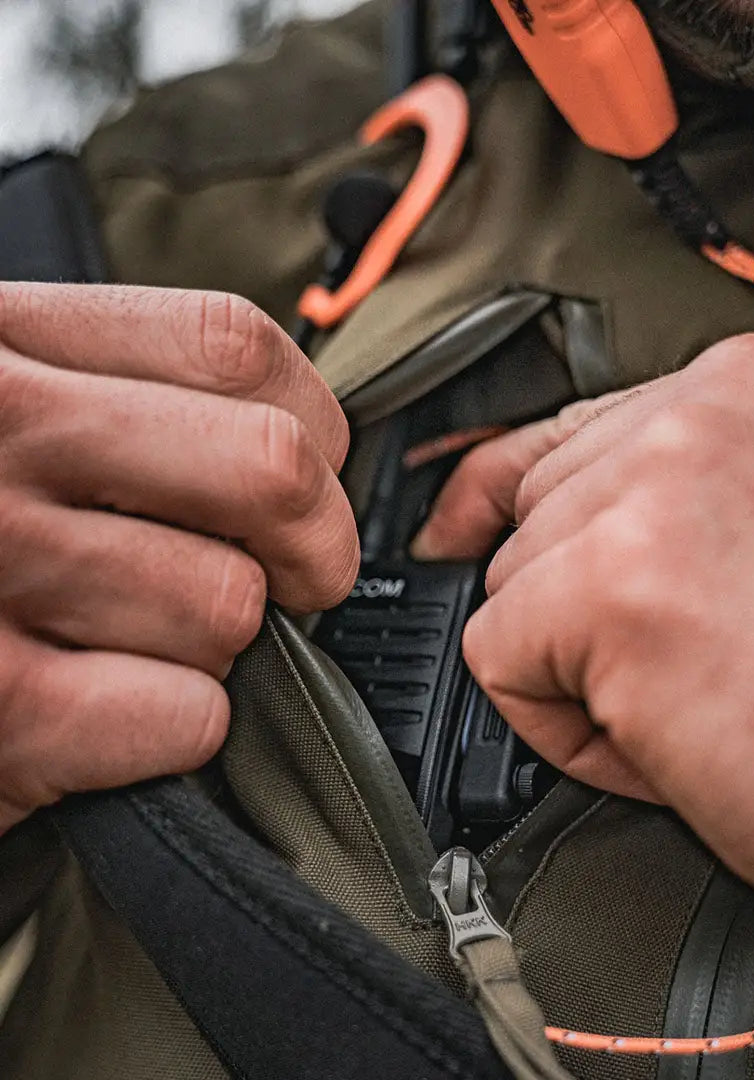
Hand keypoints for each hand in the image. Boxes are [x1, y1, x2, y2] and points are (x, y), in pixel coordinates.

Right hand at [0, 284, 358, 834]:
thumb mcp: (9, 409)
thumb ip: (127, 399)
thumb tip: (302, 455)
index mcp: (6, 344)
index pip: (232, 348)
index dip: (310, 426)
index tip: (308, 477)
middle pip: (269, 468)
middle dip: (316, 543)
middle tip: (295, 580)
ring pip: (230, 607)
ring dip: (213, 646)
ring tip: (130, 641)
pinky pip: (185, 715)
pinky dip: (175, 726)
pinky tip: (105, 710)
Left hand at [412, 331, 753, 921]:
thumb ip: (696, 480)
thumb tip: (567, 509)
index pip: (580, 423)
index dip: (522, 491)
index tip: (472, 518)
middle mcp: (710, 405)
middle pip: (540, 501)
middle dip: (578, 595)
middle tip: (683, 658)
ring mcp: (659, 484)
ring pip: (516, 576)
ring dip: (574, 658)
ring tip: (695, 699)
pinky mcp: (615, 584)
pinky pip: (499, 653)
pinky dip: (556, 719)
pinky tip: (658, 733)